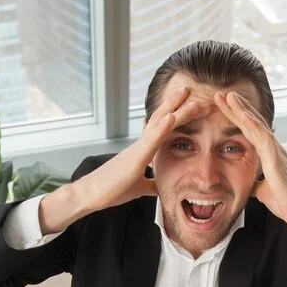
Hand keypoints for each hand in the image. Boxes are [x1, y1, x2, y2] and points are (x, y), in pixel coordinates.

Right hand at [74, 85, 210, 214]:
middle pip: (163, 119)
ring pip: (159, 124)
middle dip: (180, 105)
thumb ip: (151, 184)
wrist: (91, 195)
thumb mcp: (139, 188)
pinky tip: (172, 116)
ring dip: (175, 109)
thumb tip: (161, 186)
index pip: (164, 129)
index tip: (194, 107)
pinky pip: (151, 140)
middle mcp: (141, 145)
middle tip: (195, 91)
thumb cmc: (112, 189)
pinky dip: (162, 127)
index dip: (178, 116)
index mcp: (143, 151)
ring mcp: (137, 149)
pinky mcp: (135, 158)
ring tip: (188, 94)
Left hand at [213, 91, 286, 238]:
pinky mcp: (278, 161)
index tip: (222, 107)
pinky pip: (265, 139)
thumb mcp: (263, 192)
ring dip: (243, 110)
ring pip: (258, 126)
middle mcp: (274, 149)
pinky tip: (243, 115)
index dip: (236, 119)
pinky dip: (253, 126)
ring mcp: (277, 153)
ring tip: (229, 96)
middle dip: (237, 108)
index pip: (250, 132)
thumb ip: (255, 183)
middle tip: (220, 93)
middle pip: (252, 123)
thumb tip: (247, 184)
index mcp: (269, 155)